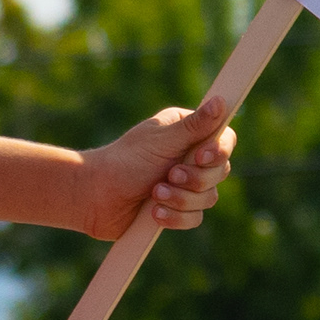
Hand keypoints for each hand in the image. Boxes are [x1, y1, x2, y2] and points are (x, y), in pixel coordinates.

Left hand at [77, 102, 236, 237]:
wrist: (95, 196)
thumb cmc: (124, 161)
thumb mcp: (162, 141)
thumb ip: (194, 126)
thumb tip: (221, 100)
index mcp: (188, 133)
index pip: (224, 140)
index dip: (218, 151)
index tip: (200, 157)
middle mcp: (190, 157)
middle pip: (220, 172)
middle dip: (195, 179)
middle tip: (170, 175)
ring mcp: (185, 186)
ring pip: (208, 198)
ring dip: (181, 199)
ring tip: (155, 194)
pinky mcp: (177, 210)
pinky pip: (194, 219)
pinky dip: (175, 217)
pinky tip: (154, 213)